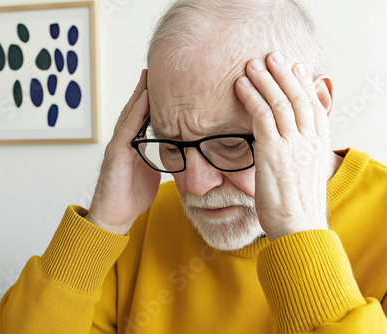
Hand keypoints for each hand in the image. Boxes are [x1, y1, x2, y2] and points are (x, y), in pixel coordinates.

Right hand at [85, 70, 160, 234]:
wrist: (113, 218)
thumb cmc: (131, 197)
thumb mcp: (152, 173)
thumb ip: (160, 159)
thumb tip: (180, 154)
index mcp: (132, 145)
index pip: (143, 117)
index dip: (152, 100)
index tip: (165, 84)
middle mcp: (123, 142)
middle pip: (135, 110)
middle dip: (145, 90)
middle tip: (156, 70)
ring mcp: (118, 146)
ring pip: (129, 115)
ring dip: (140, 94)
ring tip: (149, 76)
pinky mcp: (115, 154)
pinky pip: (127, 129)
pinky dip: (135, 113)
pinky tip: (144, 98)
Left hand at [234, 52, 329, 240]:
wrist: (298, 226)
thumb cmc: (297, 205)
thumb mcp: (306, 174)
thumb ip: (302, 153)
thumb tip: (295, 142)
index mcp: (319, 145)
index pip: (314, 106)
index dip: (304, 84)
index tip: (295, 67)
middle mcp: (309, 140)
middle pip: (298, 98)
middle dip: (284, 74)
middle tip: (272, 56)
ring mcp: (292, 145)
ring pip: (280, 103)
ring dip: (265, 80)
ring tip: (253, 64)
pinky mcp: (273, 152)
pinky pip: (262, 117)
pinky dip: (252, 98)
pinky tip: (241, 86)